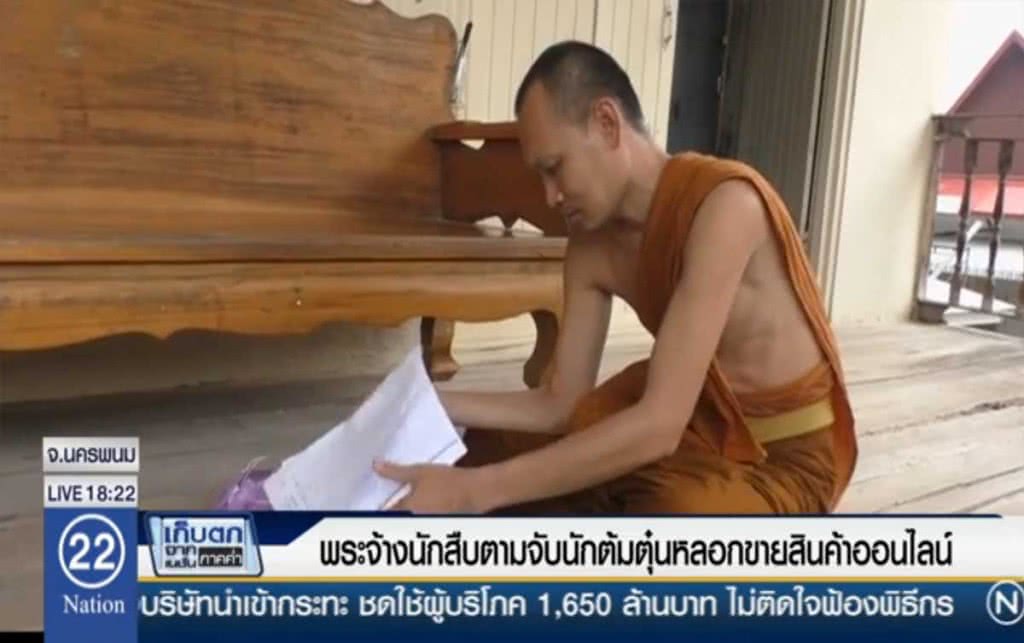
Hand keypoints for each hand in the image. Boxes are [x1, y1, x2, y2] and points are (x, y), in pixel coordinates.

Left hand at [373, 461, 488, 513]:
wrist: (475, 491)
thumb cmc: (446, 481)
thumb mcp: (418, 472)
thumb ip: (395, 471)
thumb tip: (375, 466)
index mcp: (406, 510)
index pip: (384, 514)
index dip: (376, 508)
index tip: (369, 502)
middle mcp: (414, 521)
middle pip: (395, 520)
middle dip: (388, 511)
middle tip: (381, 500)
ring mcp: (426, 524)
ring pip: (408, 521)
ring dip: (402, 513)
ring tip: (401, 499)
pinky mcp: (436, 522)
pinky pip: (419, 519)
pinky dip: (415, 513)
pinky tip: (418, 502)